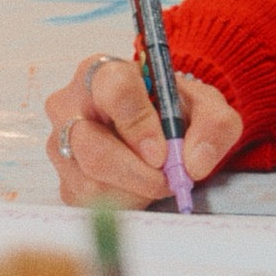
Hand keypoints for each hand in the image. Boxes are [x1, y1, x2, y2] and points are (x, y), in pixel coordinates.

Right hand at [45, 54, 243, 208]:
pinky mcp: (64, 179)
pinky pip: (88, 202)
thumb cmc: (174, 111)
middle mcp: (70, 104)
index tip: (163, 153)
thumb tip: (194, 163)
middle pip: (92, 146)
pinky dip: (123, 202)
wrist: (159, 130)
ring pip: (90, 180)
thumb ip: (214, 126)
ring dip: (134, 190)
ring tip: (156, 179)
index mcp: (103, 72)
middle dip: (138, 173)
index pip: (113, 89)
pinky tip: (138, 189)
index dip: (139, 123)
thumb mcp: (207, 108)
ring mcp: (60, 143)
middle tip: (167, 180)